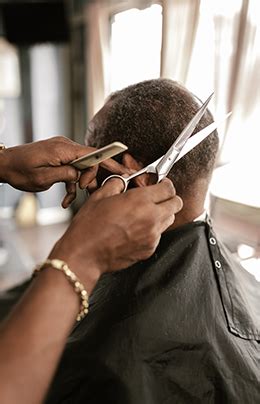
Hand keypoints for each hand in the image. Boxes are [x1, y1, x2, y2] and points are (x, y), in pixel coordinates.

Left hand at [2, 137, 128, 207]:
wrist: (5, 165)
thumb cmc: (20, 170)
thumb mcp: (44, 178)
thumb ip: (67, 175)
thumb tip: (81, 175)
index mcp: (64, 149)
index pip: (94, 154)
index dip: (111, 163)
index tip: (124, 173)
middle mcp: (66, 146)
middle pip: (91, 161)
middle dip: (92, 178)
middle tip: (89, 193)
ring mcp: (62, 151)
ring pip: (82, 167)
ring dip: (80, 184)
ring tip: (72, 198)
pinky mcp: (59, 157)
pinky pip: (72, 170)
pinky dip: (71, 184)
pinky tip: (65, 198)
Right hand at [49, 178, 182, 289]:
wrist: (85, 254)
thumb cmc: (89, 227)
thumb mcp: (100, 196)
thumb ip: (116, 184)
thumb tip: (123, 180)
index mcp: (140, 201)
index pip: (168, 188)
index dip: (165, 183)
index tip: (161, 184)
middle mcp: (151, 218)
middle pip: (176, 203)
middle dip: (169, 198)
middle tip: (157, 197)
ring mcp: (152, 236)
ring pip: (170, 220)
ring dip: (162, 214)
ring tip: (144, 214)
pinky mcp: (149, 249)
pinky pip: (158, 236)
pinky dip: (152, 231)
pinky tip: (136, 230)